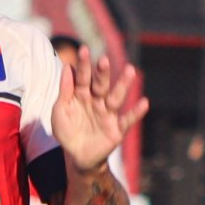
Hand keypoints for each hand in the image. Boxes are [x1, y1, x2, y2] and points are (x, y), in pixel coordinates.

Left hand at [52, 47, 148, 174]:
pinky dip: (136, 112)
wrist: (76, 155)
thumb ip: (64, 91)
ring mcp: (108, 114)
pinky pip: (127, 119)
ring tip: (130, 71)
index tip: (83, 49)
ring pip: (116, 97)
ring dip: (123, 85)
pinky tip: (144, 102)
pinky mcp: (117, 129)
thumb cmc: (67, 131)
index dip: (83, 65)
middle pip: (100, 85)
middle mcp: (97, 101)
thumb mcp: (60, 111)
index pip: (82, 77)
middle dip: (102, 73)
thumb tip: (67, 67)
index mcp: (81, 95)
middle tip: (103, 60)